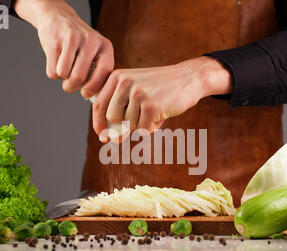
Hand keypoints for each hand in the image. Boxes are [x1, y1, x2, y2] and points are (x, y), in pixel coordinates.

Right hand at [14, 0, 113, 95]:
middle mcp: (91, 41)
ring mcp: (73, 38)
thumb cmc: (79, 44)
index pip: (104, 73)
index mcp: (105, 47)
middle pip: (79, 76)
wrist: (58, 17)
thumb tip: (93, 98)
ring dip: (61, 78)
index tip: (85, 94)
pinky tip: (56, 61)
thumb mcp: (95, 54)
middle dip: (71, 87)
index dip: (94, 87)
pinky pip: (52, 69)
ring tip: (64, 70)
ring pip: (64, 74)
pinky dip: (52, 72)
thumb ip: (97, 73)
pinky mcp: (55, 39)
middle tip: (69, 86)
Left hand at [93, 56, 232, 141]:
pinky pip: (143, 129)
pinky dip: (152, 127)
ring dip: (142, 123)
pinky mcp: (151, 106)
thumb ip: (119, 107)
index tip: (102, 136)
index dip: (98, 124)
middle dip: (124, 124)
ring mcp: (138, 94)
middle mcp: (124, 82)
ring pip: (129, 125)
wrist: (188, 78)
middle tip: (140, 118)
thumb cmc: (159, 88)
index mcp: (117, 76)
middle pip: (112, 118)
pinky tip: (160, 115)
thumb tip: (111, 138)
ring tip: (154, 110)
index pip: (98, 104)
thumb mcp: (135, 88)